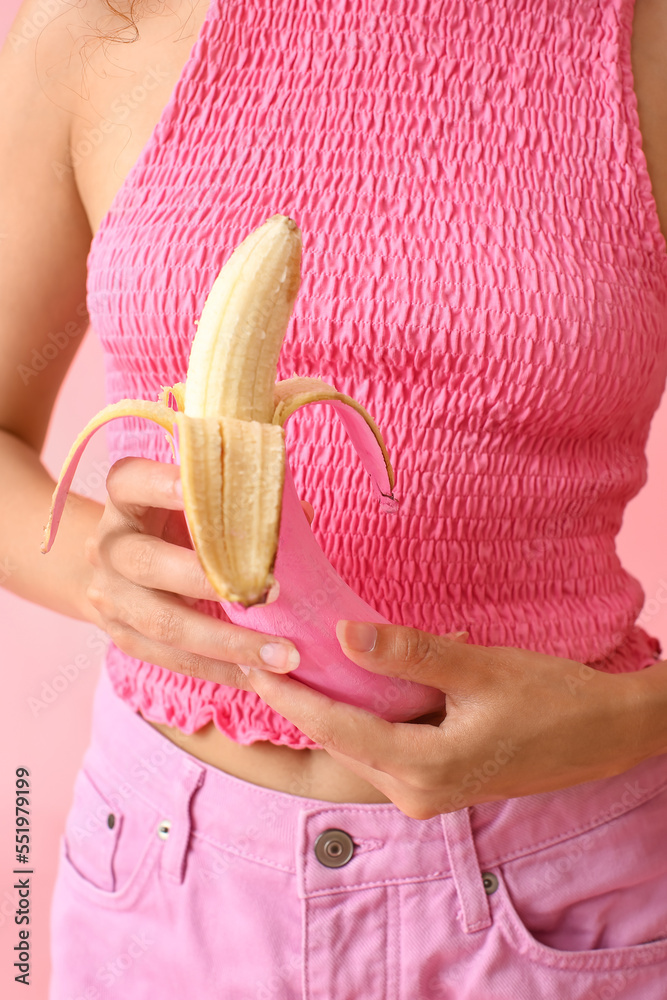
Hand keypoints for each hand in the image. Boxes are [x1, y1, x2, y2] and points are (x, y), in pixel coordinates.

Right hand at [84, 457, 312, 687]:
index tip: (198, 488)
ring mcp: (110, 596)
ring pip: (164, 623)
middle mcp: (108, 546)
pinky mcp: (123, 637)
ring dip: (228, 644)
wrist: (120, 568)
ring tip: (282, 656)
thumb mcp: (196, 503)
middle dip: (211, 580)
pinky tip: (261, 677)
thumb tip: (302, 515)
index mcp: (124, 498)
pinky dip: (222, 671)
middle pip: (149, 563)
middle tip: (272, 591)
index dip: (161, 483)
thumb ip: (243, 503)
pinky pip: (174, 660)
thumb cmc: (178, 523)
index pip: (130, 481)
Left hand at [242, 621, 649, 817]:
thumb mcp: (480, 668)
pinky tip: (355, 682)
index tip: (252, 665)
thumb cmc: (553, 699)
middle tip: (264, 655)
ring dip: (332, 708)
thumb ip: (410, 654)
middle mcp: (417, 793)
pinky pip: (385, 748)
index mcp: (425, 771)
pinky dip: (365, 716)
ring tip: (298, 662)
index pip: (337, 731)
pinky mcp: (439, 783)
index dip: (291, 698)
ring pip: (361, 745)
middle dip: (302, 702)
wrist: (606, 734)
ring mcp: (428, 793)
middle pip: (342, 742)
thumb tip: (345, 634)